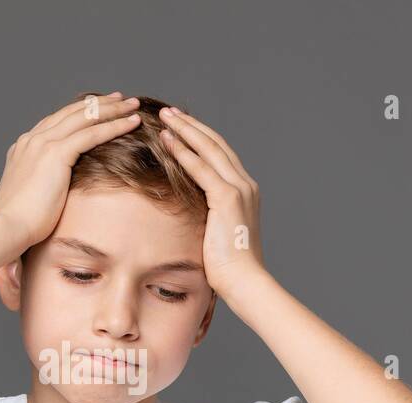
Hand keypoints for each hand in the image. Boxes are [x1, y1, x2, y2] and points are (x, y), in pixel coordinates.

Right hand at [0, 92, 142, 250]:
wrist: (8, 228)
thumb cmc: (20, 223)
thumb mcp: (31, 196)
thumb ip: (42, 184)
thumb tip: (56, 191)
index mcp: (24, 148)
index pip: (57, 121)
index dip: (81, 113)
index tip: (99, 108)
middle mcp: (32, 139)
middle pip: (72, 112)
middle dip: (99, 103)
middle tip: (121, 98)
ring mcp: (42, 143)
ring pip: (85, 117)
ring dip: (112, 109)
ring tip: (133, 104)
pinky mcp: (55, 153)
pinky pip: (92, 133)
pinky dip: (115, 125)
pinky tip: (132, 122)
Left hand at [159, 106, 265, 294]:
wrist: (245, 281)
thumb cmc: (229, 267)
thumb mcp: (216, 234)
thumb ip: (207, 215)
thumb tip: (186, 212)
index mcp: (245, 191)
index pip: (221, 154)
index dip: (201, 137)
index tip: (182, 125)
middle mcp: (245, 184)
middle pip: (216, 143)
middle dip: (191, 125)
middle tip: (170, 111)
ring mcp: (239, 189)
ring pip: (209, 149)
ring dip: (186, 130)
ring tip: (166, 117)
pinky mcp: (228, 198)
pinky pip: (202, 169)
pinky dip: (184, 152)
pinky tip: (169, 141)